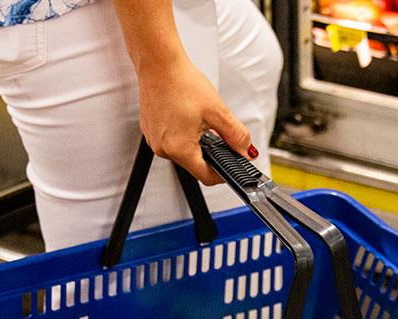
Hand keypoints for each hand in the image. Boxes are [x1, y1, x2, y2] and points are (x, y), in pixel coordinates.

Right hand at [136, 55, 255, 184]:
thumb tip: (246, 150)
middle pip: (193, 163)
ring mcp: (154, 140)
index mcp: (179, 148)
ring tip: (200, 120)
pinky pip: (170, 141)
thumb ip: (236, 135)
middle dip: (209, 153)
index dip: (222, 174)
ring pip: (182, 151)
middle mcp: (163, 148)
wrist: (158, 63)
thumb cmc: (181, 82)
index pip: (205, 176)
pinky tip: (187, 116)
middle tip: (218, 134)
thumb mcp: (217, 111)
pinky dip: (182, 134)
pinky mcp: (150, 131)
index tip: (230, 167)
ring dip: (195, 142)